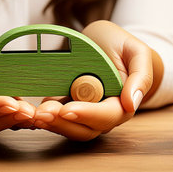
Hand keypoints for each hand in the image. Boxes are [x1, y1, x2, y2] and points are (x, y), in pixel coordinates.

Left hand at [33, 20, 162, 140]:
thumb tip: (132, 104)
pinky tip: (31, 113)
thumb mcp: (136, 52)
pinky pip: (57, 117)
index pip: (107, 116)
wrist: (107, 43)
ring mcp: (85, 112)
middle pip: (85, 129)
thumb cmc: (122, 46)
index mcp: (123, 103)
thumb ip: (141, 77)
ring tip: (34, 115)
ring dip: (52, 124)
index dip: (87, 114)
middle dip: (63, 123)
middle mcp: (104, 113)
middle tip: (42, 114)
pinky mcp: (68, 106)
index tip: (66, 109)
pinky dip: (45, 117)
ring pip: (69, 127)